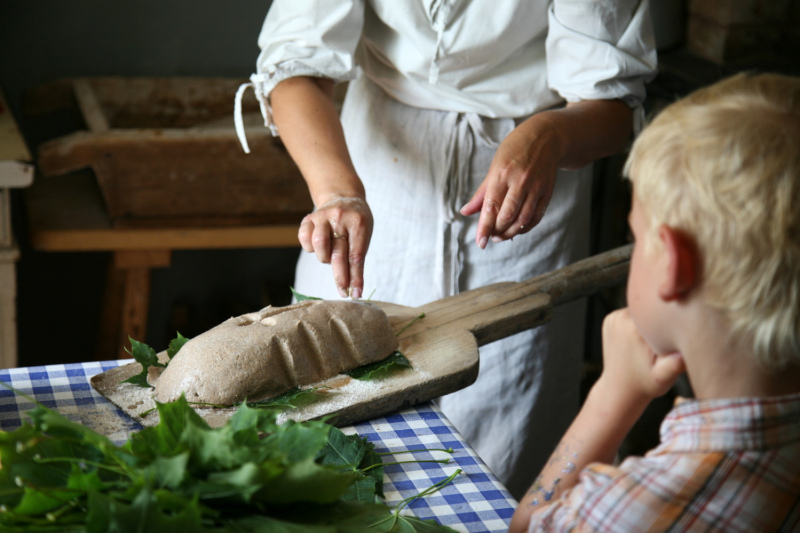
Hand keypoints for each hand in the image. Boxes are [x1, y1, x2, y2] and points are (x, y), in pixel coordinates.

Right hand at [298, 196, 372, 298]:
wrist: (342, 196)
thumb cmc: (356, 223)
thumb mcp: (364, 235)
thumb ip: (357, 258)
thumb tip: (353, 291)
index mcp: (359, 223)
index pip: (357, 255)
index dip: (356, 277)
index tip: (356, 294)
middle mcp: (339, 218)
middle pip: (338, 254)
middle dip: (341, 277)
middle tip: (343, 292)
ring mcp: (322, 217)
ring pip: (319, 246)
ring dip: (325, 258)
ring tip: (330, 254)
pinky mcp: (308, 219)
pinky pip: (305, 240)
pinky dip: (311, 248)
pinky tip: (319, 246)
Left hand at [460, 114, 561, 247]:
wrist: (546, 137)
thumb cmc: (515, 150)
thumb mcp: (494, 166)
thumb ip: (481, 193)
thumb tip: (465, 212)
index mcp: (502, 174)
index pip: (491, 207)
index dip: (484, 227)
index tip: (480, 242)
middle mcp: (520, 181)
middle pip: (507, 216)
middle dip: (497, 231)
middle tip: (490, 236)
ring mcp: (536, 187)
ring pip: (523, 219)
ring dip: (510, 233)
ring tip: (500, 236)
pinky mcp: (548, 192)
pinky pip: (536, 217)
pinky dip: (525, 227)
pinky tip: (516, 229)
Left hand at [597, 308, 685, 406]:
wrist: (619, 389)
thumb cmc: (644, 384)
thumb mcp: (664, 377)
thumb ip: (676, 363)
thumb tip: (687, 349)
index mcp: (635, 329)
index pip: (662, 310)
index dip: (674, 318)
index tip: (679, 331)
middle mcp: (622, 319)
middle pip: (651, 308)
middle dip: (661, 319)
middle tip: (667, 337)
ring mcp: (614, 317)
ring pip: (642, 309)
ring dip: (650, 320)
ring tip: (654, 339)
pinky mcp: (610, 319)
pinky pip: (632, 313)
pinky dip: (639, 321)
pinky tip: (642, 338)